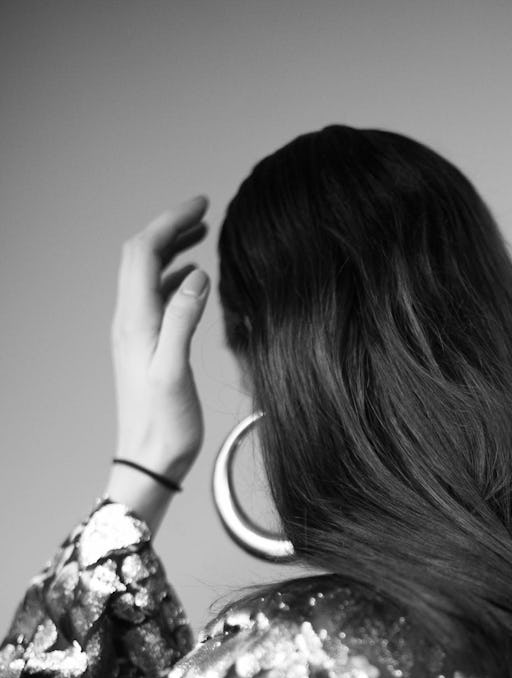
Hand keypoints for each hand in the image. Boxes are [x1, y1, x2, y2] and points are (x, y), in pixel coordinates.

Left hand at [106, 197, 210, 528]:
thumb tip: (196, 275)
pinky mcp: (146, 348)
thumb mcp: (174, 370)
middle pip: (141, 257)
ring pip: (148, 275)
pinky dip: (174, 278)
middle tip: (203, 212)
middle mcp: (130, 322)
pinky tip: (194, 281)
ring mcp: (136, 334)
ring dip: (172, 250)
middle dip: (169, 228)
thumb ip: (183, 320)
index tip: (201, 204)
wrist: (149, 461)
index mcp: (135, 321)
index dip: (170, 222)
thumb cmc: (164, 425)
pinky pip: (155, 299)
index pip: (144, 253)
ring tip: (201, 236)